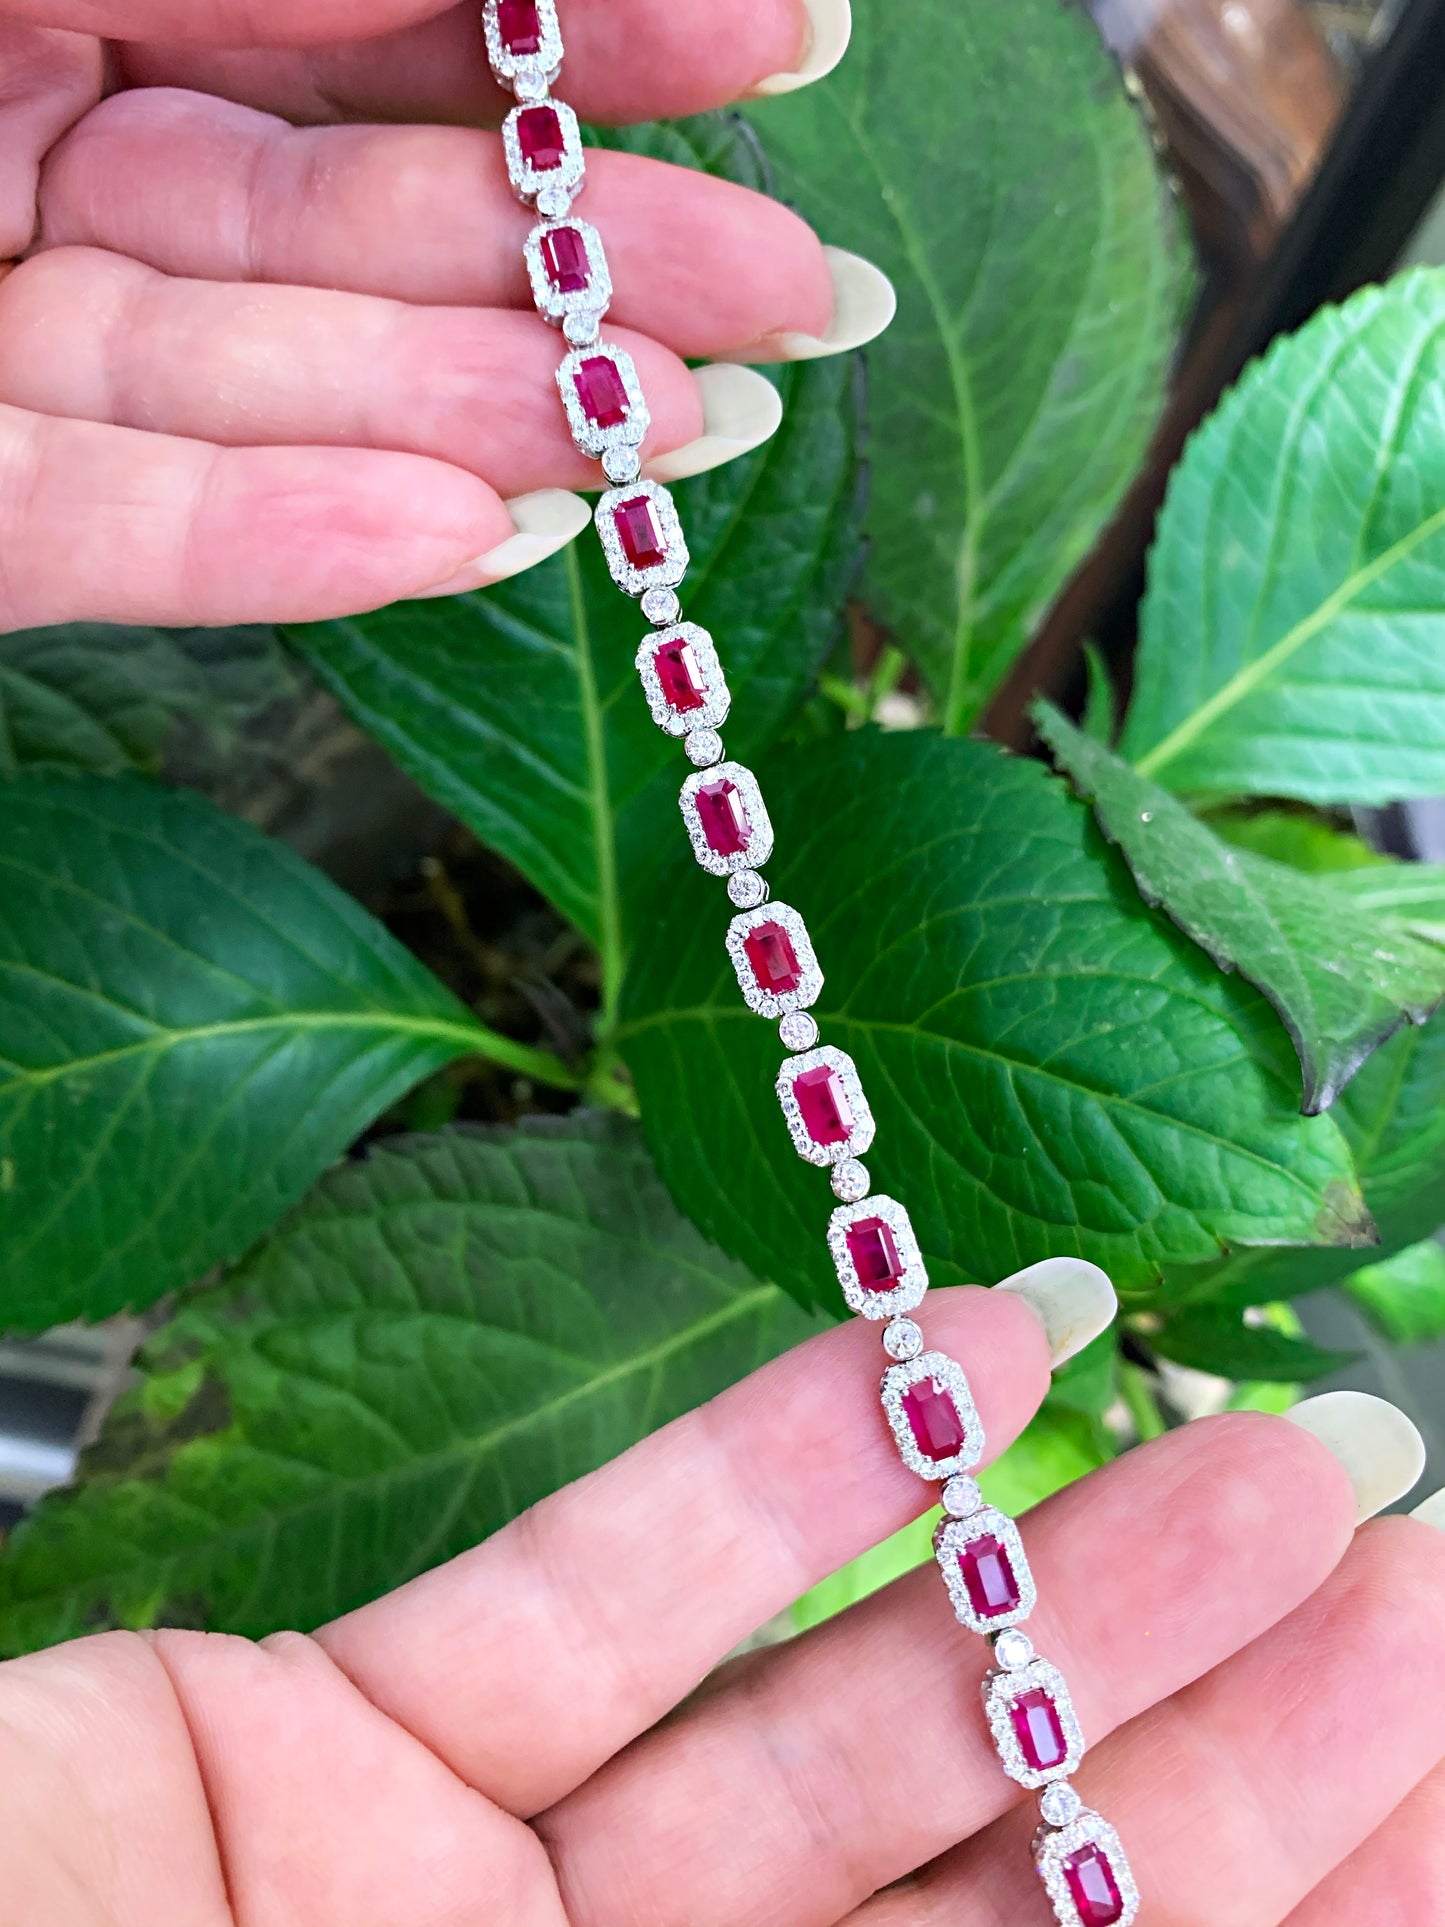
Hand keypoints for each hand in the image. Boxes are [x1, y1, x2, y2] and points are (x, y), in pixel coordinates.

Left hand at [0, 0, 884, 630]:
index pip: (366, 30)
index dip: (576, 44)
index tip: (785, 42)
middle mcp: (34, 177)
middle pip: (351, 230)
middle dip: (579, 262)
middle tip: (799, 298)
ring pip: (261, 396)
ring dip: (475, 417)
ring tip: (681, 432)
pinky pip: (109, 537)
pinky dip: (278, 540)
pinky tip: (466, 536)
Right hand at [2, 1277, 1440, 1924]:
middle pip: (995, 1892)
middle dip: (1220, 1723)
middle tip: (1401, 1541)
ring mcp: (477, 1912)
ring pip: (830, 1715)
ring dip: (1048, 1560)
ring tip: (1254, 1432)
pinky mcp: (335, 1746)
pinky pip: (599, 1588)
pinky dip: (789, 1453)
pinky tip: (962, 1332)